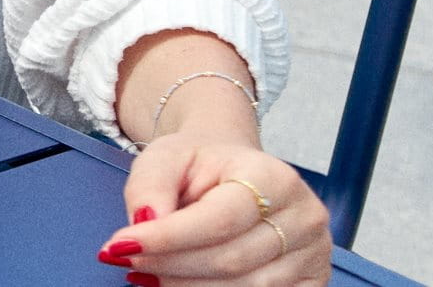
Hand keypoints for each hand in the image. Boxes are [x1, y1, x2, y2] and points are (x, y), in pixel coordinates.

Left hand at [107, 137, 328, 286]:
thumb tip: (145, 225)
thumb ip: (150, 187)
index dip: (168, 238)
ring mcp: (312, 253)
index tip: (119, 246)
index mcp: (274, 176)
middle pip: (230, 260)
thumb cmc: (200, 165)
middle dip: (169, 266)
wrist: (233, 172)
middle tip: (127, 262)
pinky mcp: (309, 281)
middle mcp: (303, 216)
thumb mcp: (166, 158)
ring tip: (147, 276)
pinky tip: (179, 285)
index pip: (220, 219)